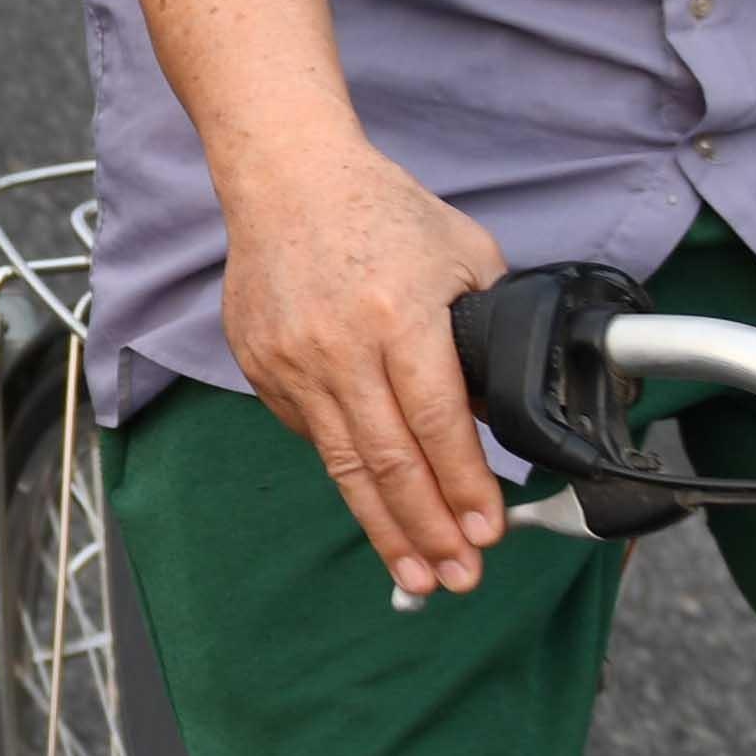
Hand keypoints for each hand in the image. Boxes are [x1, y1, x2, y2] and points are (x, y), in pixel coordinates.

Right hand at [217, 132, 515, 602]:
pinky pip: (314, 438)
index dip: (465, 486)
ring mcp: (294, 363)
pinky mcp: (263, 372)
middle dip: (430, 530)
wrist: (287, 179)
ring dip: (386, 528)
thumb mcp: (464, 255)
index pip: (438, 422)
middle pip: (389, 462)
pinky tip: (377, 504)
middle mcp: (340, 346)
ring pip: (345, 468)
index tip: (488, 531)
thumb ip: (486, 328)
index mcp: (398, 314)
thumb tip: (492, 406)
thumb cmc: (382, 212)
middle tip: (459, 577)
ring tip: (418, 576)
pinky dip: (349, 475)